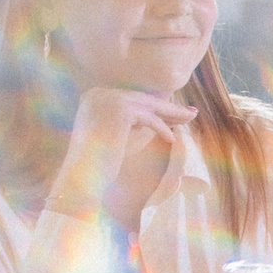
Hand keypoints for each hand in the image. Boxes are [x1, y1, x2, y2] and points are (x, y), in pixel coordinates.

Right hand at [46, 87, 197, 210]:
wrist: (82, 179)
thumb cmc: (102, 163)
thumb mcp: (123, 136)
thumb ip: (139, 123)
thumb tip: (165, 115)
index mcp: (93, 97)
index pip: (133, 100)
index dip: (156, 107)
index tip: (176, 113)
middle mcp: (97, 93)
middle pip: (141, 100)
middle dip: (168, 108)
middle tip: (190, 113)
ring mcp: (106, 99)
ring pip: (147, 106)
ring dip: (171, 114)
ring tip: (190, 119)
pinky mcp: (118, 109)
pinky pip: (147, 118)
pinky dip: (161, 128)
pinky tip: (173, 140)